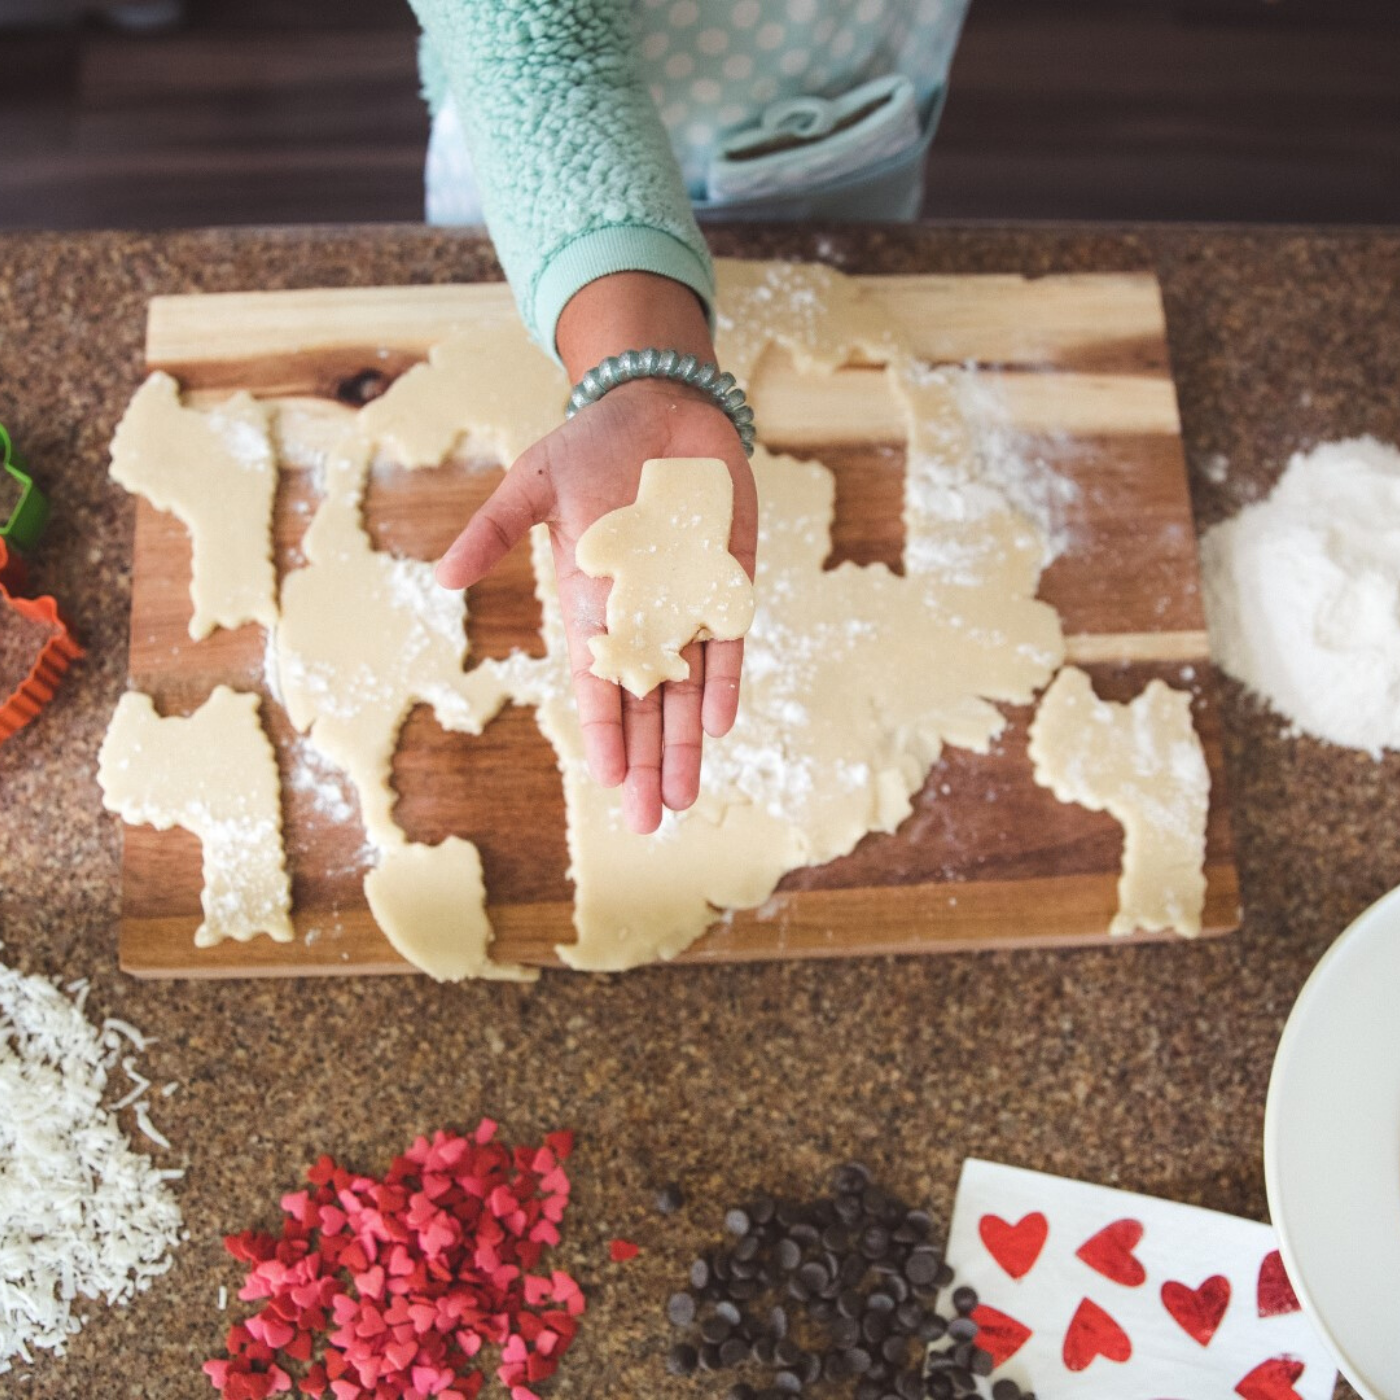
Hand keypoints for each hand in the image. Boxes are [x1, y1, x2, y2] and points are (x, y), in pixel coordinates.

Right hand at [436, 310, 756, 833]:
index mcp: (591, 603)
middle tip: (650, 821)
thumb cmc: (590, 445)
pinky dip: (723, 681)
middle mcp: (640, 616)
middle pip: (645, 704)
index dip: (604, 731)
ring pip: (687, 689)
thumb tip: (444, 576)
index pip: (597, 682)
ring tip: (684, 797)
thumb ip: (494, 530)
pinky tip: (718, 726)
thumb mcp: (532, 483)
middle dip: (647, 761)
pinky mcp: (727, 581)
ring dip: (686, 742)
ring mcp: (687, 602)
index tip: (607, 781)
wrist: (658, 405)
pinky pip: (727, 643)